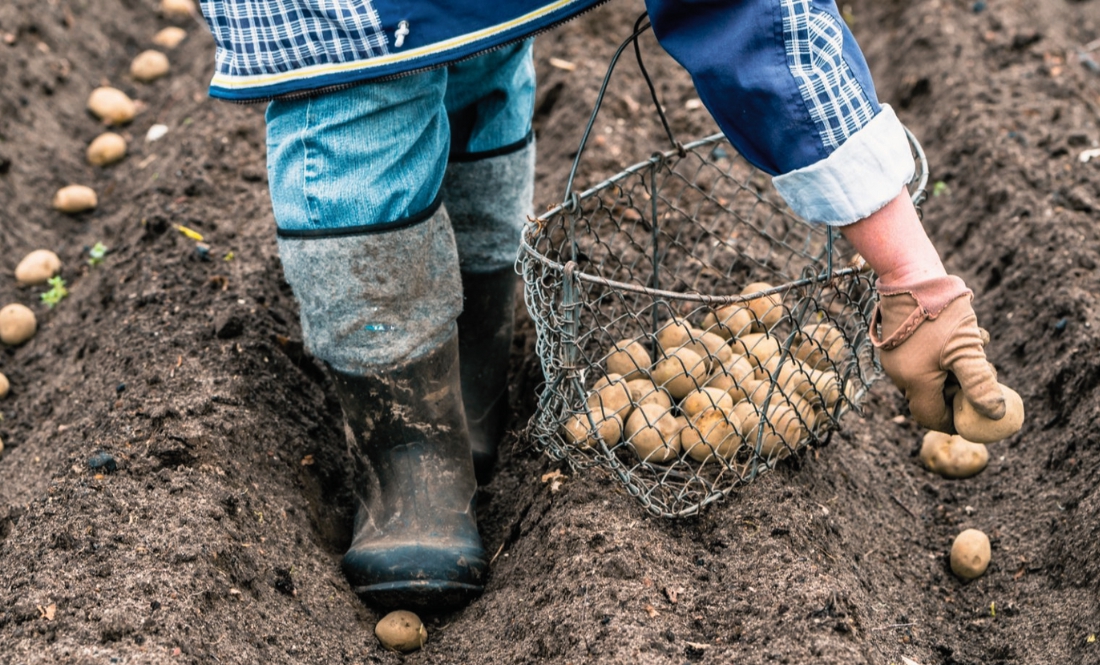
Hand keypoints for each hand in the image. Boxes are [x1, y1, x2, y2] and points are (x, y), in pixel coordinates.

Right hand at [871, 275, 1005, 432]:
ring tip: (977, 348)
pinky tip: (962, 336)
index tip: (976, 415)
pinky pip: (921, 360)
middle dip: (960, 390)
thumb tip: (996, 413)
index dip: (955, 421)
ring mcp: (895, 357)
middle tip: (983, 377)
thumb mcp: (967, 349)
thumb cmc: (940, 314)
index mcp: (914, 382)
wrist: (910, 276)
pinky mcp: (897, 342)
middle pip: (931, 397)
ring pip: (929, 376)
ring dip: (955, 369)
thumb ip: (980, 384)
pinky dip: (944, 356)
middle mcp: (899, 374)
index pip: (932, 417)